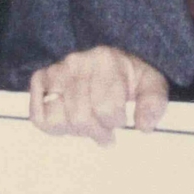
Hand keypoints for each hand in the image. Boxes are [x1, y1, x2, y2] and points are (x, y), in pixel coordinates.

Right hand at [28, 48, 169, 144]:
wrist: (110, 62)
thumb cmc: (129, 78)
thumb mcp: (152, 85)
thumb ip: (154, 104)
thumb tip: (142, 126)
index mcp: (106, 60)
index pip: (106, 106)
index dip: (115, 122)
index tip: (121, 121)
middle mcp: (77, 61)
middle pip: (80, 115)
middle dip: (96, 131)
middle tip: (106, 133)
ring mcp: (56, 70)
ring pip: (58, 117)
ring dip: (76, 130)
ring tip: (88, 126)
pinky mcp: (41, 80)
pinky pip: (39, 115)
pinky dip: (53, 127)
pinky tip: (69, 123)